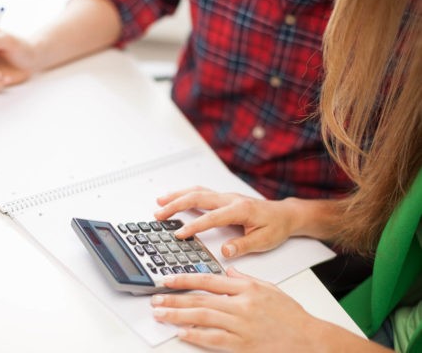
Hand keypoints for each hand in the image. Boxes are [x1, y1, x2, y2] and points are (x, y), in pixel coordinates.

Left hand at [151, 268, 322, 351]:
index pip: (208, 280)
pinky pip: (214, 339)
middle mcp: (242, 305)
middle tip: (156, 298)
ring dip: (178, 315)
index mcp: (247, 289)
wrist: (310, 340)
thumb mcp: (269, 289)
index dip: (185, 279)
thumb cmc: (291, 316)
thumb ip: (245, 279)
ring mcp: (242, 326)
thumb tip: (227, 271)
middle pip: (201, 299)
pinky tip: (182, 333)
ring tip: (161, 314)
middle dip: (174, 298)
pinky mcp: (243, 345)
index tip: (168, 279)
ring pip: (203, 317)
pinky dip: (196, 336)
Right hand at [154, 186, 297, 257]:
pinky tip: (175, 198)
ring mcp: (226, 197)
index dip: (194, 226)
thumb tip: (225, 251)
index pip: (212, 217)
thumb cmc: (276, 226)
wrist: (285, 214)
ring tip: (160, 202)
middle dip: (176, 205)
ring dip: (177, 196)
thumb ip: (243, 245)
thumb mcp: (264, 240)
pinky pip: (201, 192)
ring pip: (197, 192)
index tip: (179, 234)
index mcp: (240, 209)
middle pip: (198, 197)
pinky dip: (185, 194)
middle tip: (159, 215)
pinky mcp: (223, 198)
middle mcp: (230, 199)